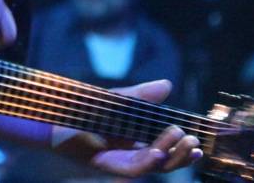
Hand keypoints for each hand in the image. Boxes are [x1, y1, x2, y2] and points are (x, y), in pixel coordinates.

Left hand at [52, 79, 202, 176]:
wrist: (53, 117)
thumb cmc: (84, 110)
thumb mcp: (117, 100)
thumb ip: (142, 96)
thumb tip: (167, 85)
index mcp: (136, 140)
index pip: (166, 147)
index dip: (184, 147)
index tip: (200, 139)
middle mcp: (129, 154)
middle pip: (163, 162)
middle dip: (182, 156)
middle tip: (195, 144)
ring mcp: (119, 162)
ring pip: (151, 167)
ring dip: (169, 158)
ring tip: (183, 142)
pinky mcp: (106, 165)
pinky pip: (131, 168)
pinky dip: (147, 161)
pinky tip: (157, 152)